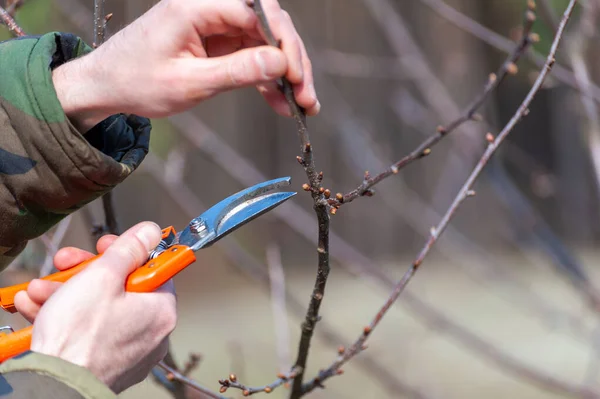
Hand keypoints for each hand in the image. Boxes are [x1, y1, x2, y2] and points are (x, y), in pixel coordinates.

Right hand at [14, 222, 176, 392]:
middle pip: (123, 288)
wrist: (54, 385)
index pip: (153, 269)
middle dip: (87, 272)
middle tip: (67, 263)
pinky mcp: (107, 363)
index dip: (126, 252)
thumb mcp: (103, 276)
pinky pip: (90, 332)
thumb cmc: (79, 336)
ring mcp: (130, 351)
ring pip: (101, 309)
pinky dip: (67, 318)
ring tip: (40, 289)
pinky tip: (38, 307)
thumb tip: (151, 232)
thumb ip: (128, 249)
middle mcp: (152, 333)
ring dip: (68, 293)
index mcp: (161, 310)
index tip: (106, 246)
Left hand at [53, 0, 318, 130]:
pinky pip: (251, 55)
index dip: (283, 44)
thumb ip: (236, 71)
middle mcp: (209, 8)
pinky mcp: (217, 42)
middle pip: (268, 24)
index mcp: (195, 6)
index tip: (297, 77)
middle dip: (292, 59)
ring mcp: (215, 25)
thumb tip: (280, 63)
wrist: (108, 86)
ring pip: (265, 41)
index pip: (256, 13)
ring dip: (286, 72)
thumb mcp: (188, 83)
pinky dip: (267, 78)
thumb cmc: (137, 82)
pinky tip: (281, 102)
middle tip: (306, 94)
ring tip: (303, 104)